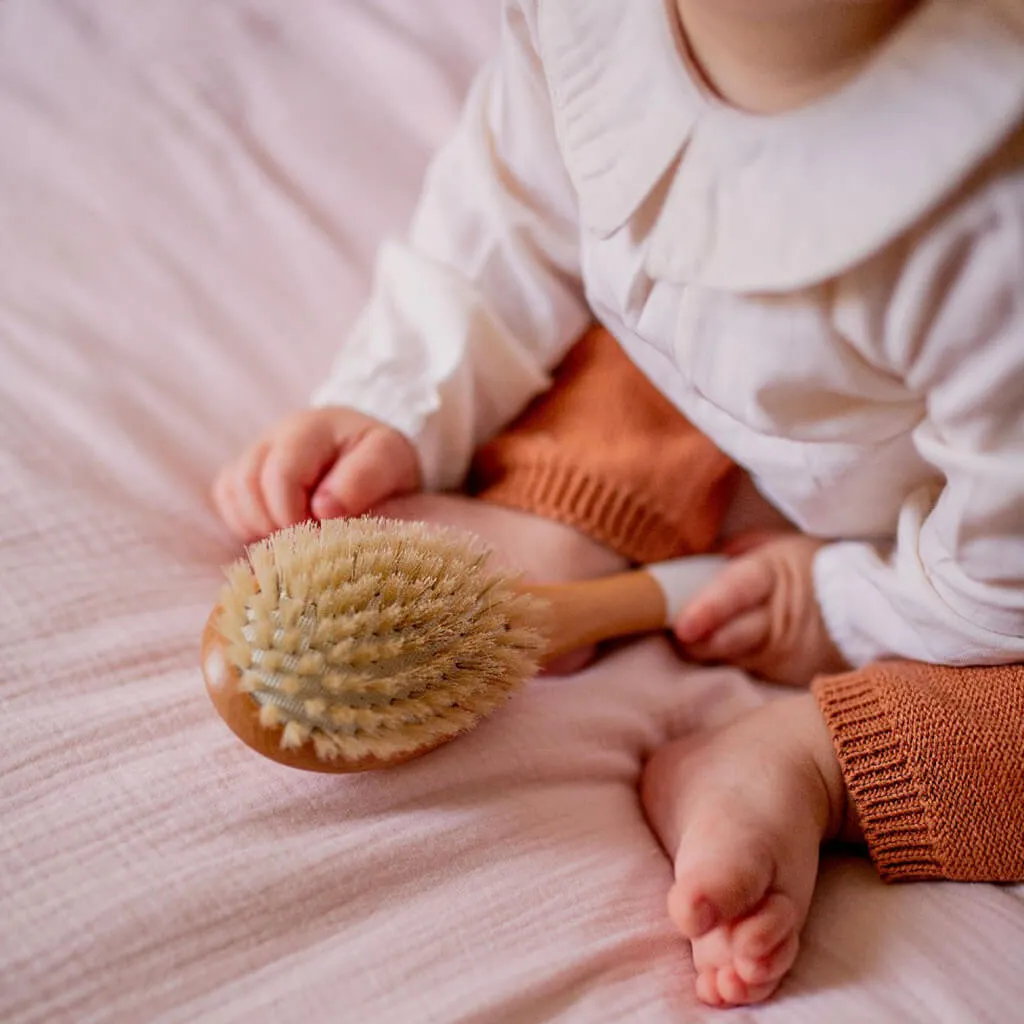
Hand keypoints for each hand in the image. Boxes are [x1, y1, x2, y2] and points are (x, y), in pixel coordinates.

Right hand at [212, 406, 420, 541]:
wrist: (370, 450)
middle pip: (247, 483)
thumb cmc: (381, 458)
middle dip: (274, 522)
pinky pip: (226, 498)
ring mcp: (255, 452)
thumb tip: (323, 510)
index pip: (280, 473)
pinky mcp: (244, 470)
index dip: (292, 514)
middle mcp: (274, 435)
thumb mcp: (390, 460)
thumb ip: (363, 478)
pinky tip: (277, 530)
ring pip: (231, 491)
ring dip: (258, 525)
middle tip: (306, 541)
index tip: (317, 535)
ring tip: (294, 536)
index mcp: (310, 429)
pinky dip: (245, 522)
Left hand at [673, 533, 849, 685]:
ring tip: (690, 635)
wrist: (875, 602)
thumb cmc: (817, 566)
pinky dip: (730, 659)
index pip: (738, 591)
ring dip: (705, 650)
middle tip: (669, 629)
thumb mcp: (782, 546)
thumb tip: (698, 562)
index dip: (709, 609)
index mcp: (774, 574)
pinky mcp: (788, 676)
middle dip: (692, 638)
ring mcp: (785, 652)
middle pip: (726, 637)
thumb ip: (739, 552)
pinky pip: (747, 669)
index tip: (682, 626)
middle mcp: (780, 618)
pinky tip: (723, 647)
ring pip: (731, 658)